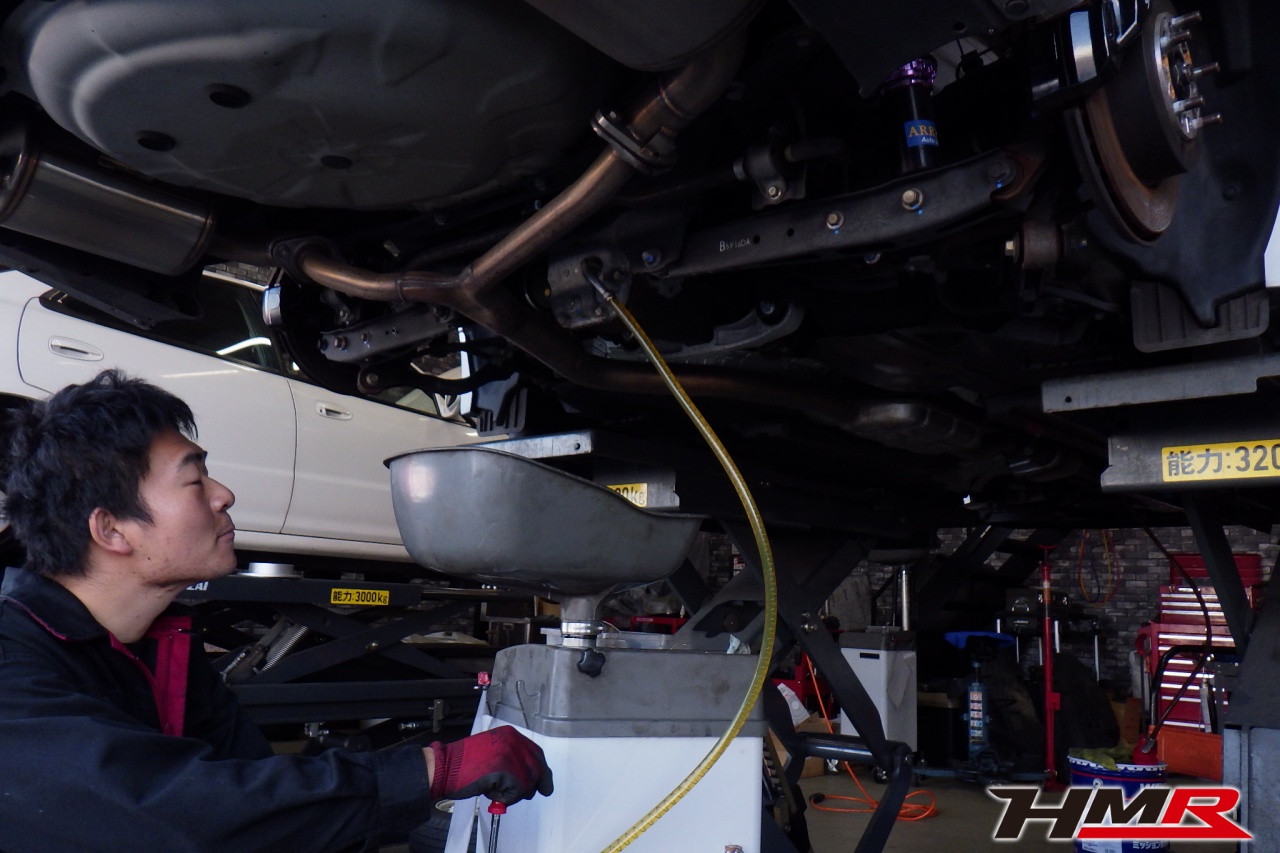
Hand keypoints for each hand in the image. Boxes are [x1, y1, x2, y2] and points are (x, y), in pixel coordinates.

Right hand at [430, 726, 553, 803]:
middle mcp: (514, 741)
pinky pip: (516, 793)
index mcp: (511, 734)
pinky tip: (490, 792)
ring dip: (514, 792)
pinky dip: (505, 798)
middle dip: (536, 783)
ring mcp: (512, 755)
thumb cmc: (463, 764)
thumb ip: (511, 758)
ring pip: (528, 782)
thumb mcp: (493, 751)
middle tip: (535, 793)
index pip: (535, 752)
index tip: (544, 782)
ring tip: (495, 789)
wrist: (444, 767)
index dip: (540, 769)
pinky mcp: (508, 771)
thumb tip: (529, 775)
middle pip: (537, 767)